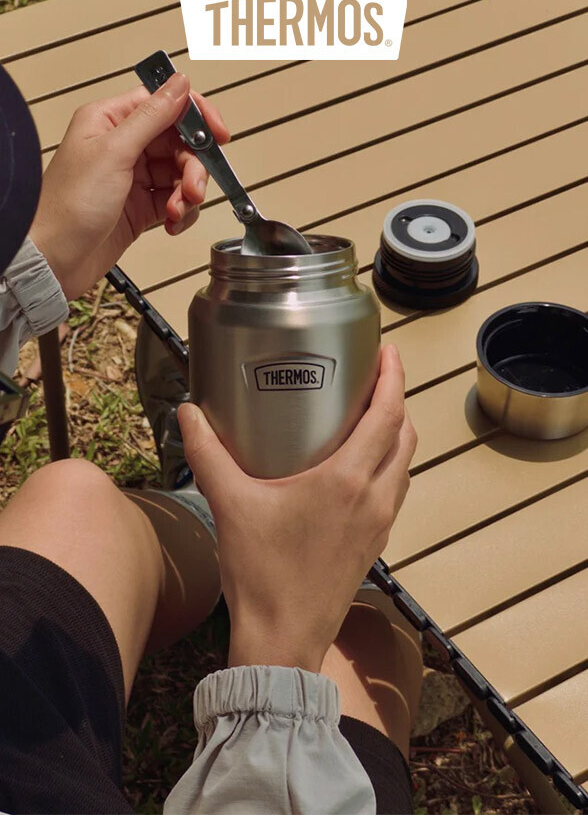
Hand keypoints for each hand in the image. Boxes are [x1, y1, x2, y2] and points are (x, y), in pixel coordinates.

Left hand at [29, 73, 229, 299]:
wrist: (56, 258)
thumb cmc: (69, 206)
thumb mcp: (114, 152)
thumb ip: (152, 117)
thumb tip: (180, 84)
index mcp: (110, 121)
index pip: (164, 105)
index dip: (195, 117)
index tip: (218, 134)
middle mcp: (123, 146)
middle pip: (178, 143)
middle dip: (192, 167)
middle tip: (193, 188)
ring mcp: (133, 178)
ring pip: (180, 175)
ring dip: (187, 194)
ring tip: (177, 211)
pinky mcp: (141, 208)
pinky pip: (175, 201)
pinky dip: (181, 213)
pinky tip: (173, 223)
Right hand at [178, 345, 415, 672]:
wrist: (284, 639)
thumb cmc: (261, 574)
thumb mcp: (230, 505)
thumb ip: (208, 454)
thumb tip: (188, 413)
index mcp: (346, 481)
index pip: (386, 417)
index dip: (394, 379)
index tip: (389, 353)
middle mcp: (373, 498)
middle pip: (405, 436)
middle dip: (397, 401)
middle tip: (376, 378)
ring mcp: (379, 524)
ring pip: (404, 465)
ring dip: (397, 435)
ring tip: (371, 416)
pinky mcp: (375, 545)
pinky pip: (394, 492)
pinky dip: (388, 466)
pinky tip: (357, 468)